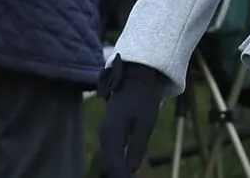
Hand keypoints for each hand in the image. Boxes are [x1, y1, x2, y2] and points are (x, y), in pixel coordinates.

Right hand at [98, 57, 168, 177]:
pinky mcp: (110, 132)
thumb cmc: (143, 99)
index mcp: (112, 133)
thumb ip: (137, 145)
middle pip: (109, 163)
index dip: (120, 176)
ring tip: (126, 177)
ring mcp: (105, 133)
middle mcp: (105, 135)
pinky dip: (117, 161)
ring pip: (110, 158)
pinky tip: (124, 169)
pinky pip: (112, 151)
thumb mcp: (145, 122)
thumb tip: (131, 169)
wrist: (135, 80)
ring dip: (117, 170)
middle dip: (118, 174)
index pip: (114, 163)